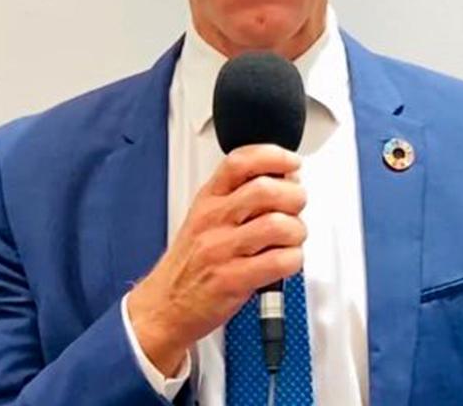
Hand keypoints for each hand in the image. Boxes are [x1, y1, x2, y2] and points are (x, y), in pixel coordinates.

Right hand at [126, 144, 306, 375]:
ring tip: (292, 239)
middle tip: (296, 206)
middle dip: (295, 196)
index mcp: (208, 200)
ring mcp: (222, 249)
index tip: (292, 163)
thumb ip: (237, 197)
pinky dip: (294, 260)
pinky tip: (286, 261)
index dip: (273, 156)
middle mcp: (214, 220)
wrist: (164, 306)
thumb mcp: (203, 218)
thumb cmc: (190, 264)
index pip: (239, 162)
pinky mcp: (233, 279)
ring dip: (297, 231)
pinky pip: (279, 262)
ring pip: (278, 225)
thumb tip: (283, 180)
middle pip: (265, 189)